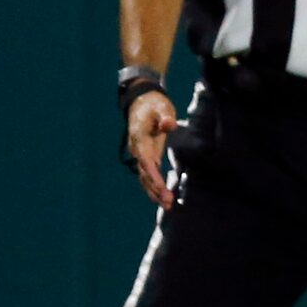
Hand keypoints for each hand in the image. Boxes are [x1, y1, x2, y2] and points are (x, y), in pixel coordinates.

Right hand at [125, 92, 178, 208]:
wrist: (142, 101)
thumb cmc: (154, 104)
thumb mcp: (161, 107)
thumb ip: (165, 117)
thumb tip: (169, 125)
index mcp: (139, 138)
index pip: (145, 160)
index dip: (153, 175)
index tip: (162, 188)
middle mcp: (137, 148)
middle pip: (145, 173)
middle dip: (156, 189)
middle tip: (168, 203)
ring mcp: (140, 153)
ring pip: (145, 177)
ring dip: (154, 192)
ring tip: (167, 206)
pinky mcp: (146, 155)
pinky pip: (148, 174)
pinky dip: (154, 186)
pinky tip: (162, 198)